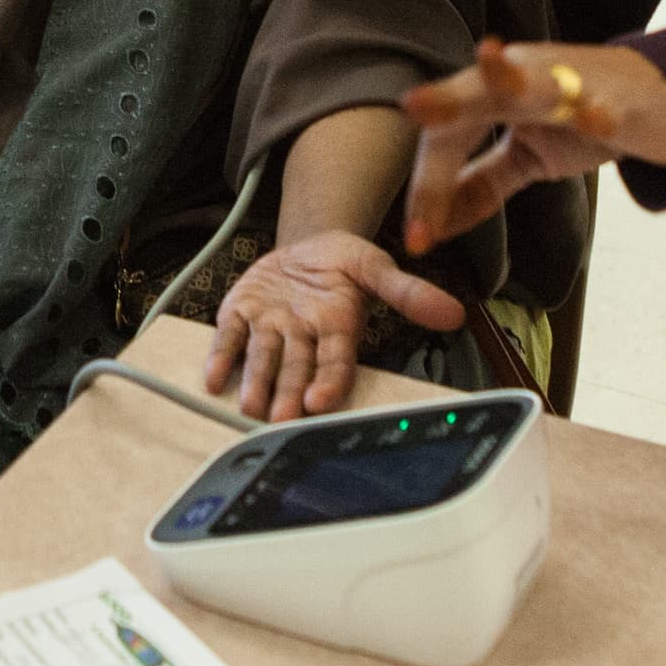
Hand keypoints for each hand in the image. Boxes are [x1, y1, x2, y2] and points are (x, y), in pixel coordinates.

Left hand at [205, 232, 465, 421]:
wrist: (309, 245)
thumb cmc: (345, 262)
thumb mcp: (377, 266)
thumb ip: (408, 291)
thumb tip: (453, 313)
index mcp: (338, 329)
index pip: (335, 362)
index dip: (328, 383)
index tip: (321, 402)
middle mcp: (303, 336)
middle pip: (296, 369)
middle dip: (288, 395)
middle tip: (280, 419)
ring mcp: (270, 328)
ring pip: (263, 359)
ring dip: (256, 383)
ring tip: (249, 405)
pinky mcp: (240, 314)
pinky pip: (228, 338)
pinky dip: (221, 358)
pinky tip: (213, 378)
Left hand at [399, 37, 665, 253]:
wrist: (661, 100)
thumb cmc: (581, 121)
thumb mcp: (525, 157)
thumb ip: (480, 184)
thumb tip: (432, 228)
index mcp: (493, 94)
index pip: (450, 138)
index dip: (429, 187)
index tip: (417, 239)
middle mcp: (525, 79)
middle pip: (478, 91)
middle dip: (447, 100)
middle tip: (412, 105)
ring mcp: (572, 86)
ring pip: (537, 83)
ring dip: (512, 76)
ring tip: (487, 59)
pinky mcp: (618, 103)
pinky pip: (607, 111)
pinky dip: (599, 116)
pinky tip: (594, 122)